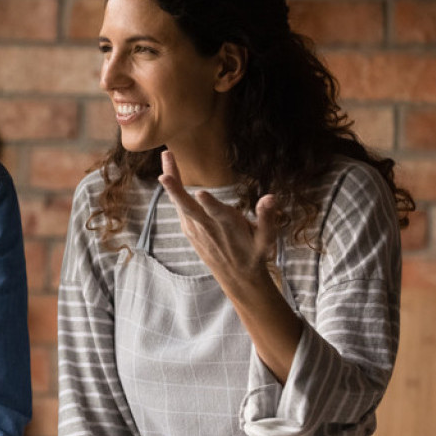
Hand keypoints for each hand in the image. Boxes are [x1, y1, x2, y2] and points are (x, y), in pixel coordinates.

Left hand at [158, 149, 279, 297]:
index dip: (210, 204)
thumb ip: (267, 218)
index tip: (201, 193)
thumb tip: (271, 197)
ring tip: (167, 157)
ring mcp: (196, 230)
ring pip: (180, 204)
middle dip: (176, 190)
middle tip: (164, 172)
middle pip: (189, 207)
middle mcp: (208, 228)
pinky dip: (173, 192)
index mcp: (228, 227)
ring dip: (172, 182)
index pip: (218, 214)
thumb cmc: (254, 253)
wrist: (238, 278)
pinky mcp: (190, 231)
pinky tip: (169, 176)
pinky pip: (180, 208)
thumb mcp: (267, 239)